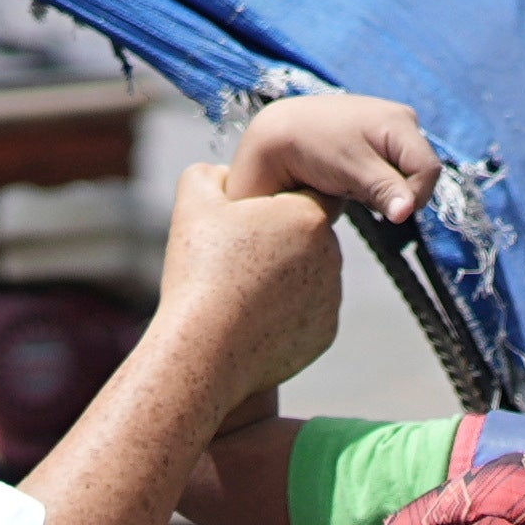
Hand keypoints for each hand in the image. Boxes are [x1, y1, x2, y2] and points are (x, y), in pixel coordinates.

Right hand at [163, 146, 354, 369]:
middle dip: (279, 241)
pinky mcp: (324, 333)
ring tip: (240, 290)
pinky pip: (306, 313)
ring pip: (309, 276)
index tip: (252, 218)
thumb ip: (209, 175)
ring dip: (284, 277)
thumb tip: (223, 174)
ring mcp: (331, 298)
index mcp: (307, 217)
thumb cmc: (201, 274)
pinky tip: (251, 318)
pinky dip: (284, 314)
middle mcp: (331, 255)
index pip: (309, 193)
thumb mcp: (193, 205)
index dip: (278, 202)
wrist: (206, 351)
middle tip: (236, 257)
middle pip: (308, 236)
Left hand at [220, 85, 441, 225]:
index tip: (384, 213)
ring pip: (405, 175)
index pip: (428, 170)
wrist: (278, 134)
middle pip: (419, 172)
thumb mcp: (351, 170)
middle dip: (395, 191)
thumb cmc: (312, 148)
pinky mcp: (378, 144)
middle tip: (359, 191)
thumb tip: (408, 211)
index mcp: (400, 122)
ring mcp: (390, 131)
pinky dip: (374, 183)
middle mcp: (402, 121)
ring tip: (351, 183)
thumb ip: (384, 189)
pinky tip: (350, 179)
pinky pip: (390, 173)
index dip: (413, 196)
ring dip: (383, 189)